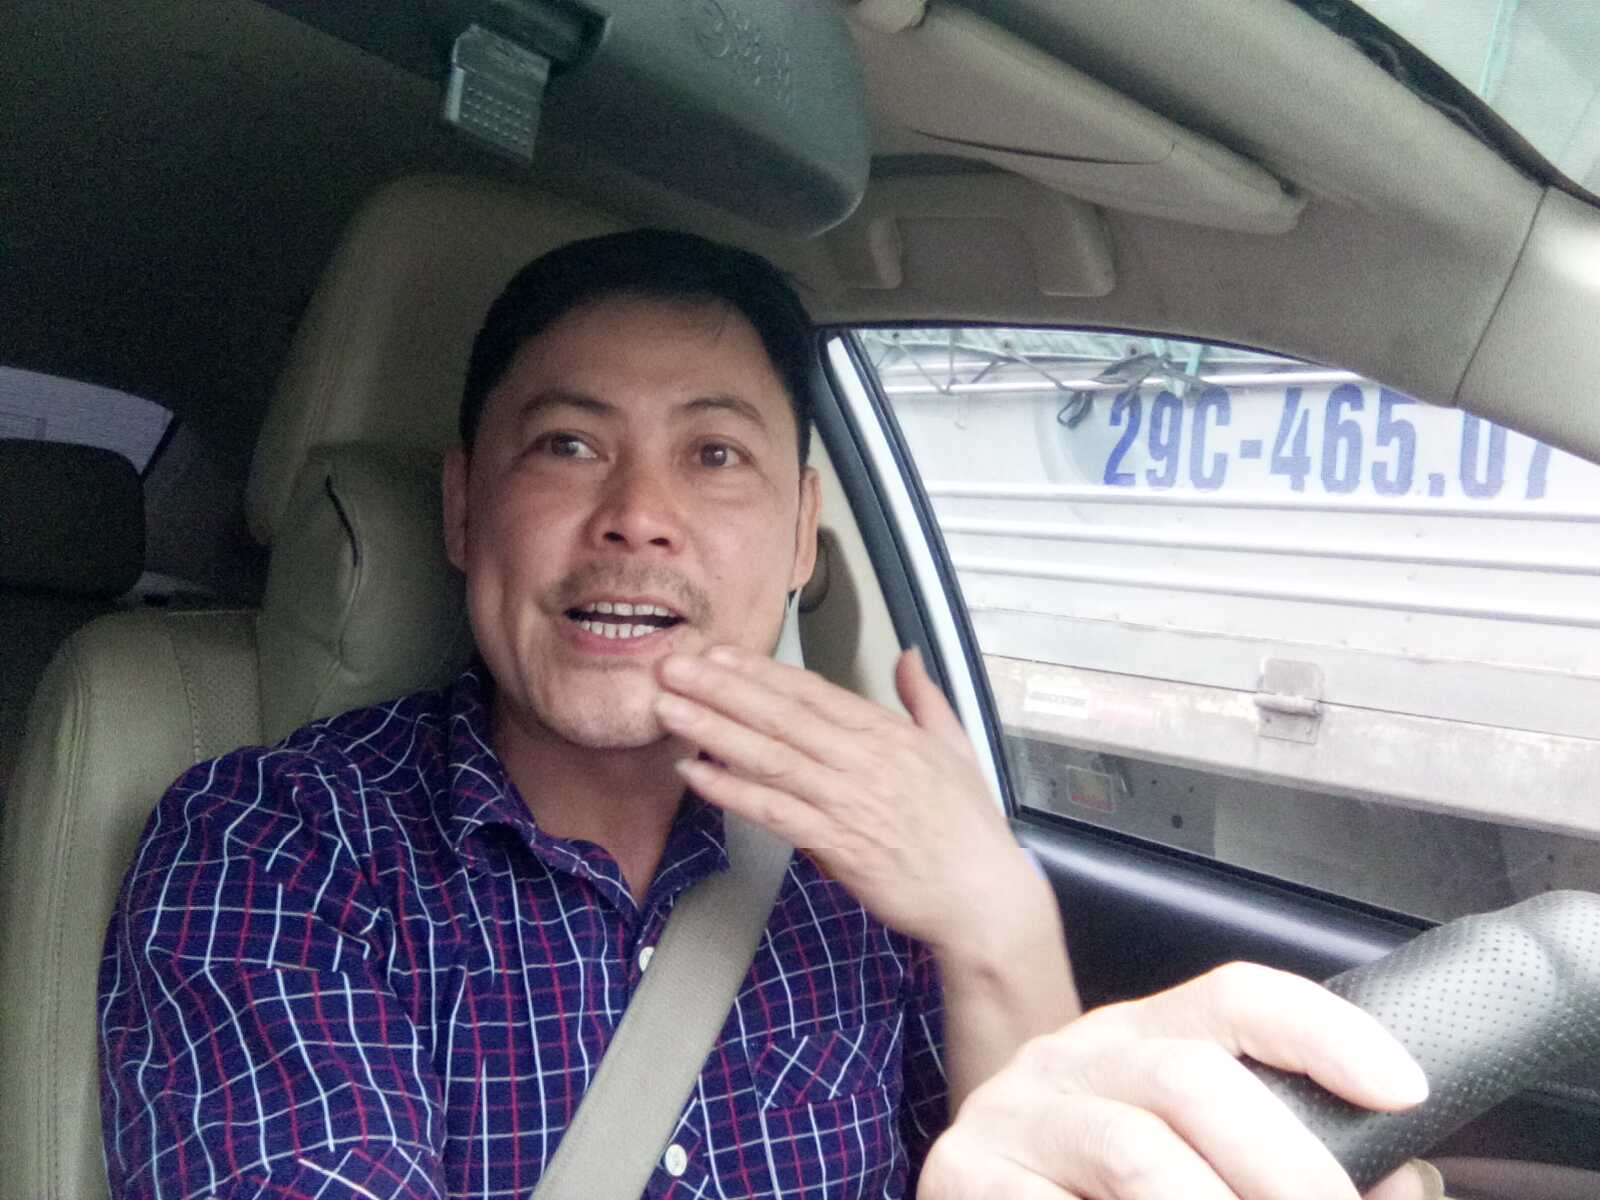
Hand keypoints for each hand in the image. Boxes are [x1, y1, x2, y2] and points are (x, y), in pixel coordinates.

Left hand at [653, 643, 1030, 954]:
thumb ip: (924, 698)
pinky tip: (696, 774)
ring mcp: (849, 801)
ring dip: (713, 730)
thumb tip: (907, 657)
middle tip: (673, 666)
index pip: (812, 690)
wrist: (984, 899)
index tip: (718, 653)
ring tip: (670, 709)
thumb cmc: (969, 830)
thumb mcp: (956, 747)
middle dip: (720, 687)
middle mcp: (864, 759)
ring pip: (769, 756)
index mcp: (889, 733)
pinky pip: (774, 811)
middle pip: (780, 714)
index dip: (759, 670)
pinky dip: (732, 791)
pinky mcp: (838, 844)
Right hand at [919, 962, 1436, 1199]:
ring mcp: (1010, 1116)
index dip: (1323, 1032)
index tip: (1403, 1089)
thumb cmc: (1098, 1196)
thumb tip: (1403, 1179)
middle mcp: (1070, 1058)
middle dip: (1285, 1167)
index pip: (1234, 999)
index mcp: (1137, 1038)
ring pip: (1138, 1156)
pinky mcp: (964, 1176)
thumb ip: (1291, 1162)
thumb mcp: (1194, 1164)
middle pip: (1192, 1077)